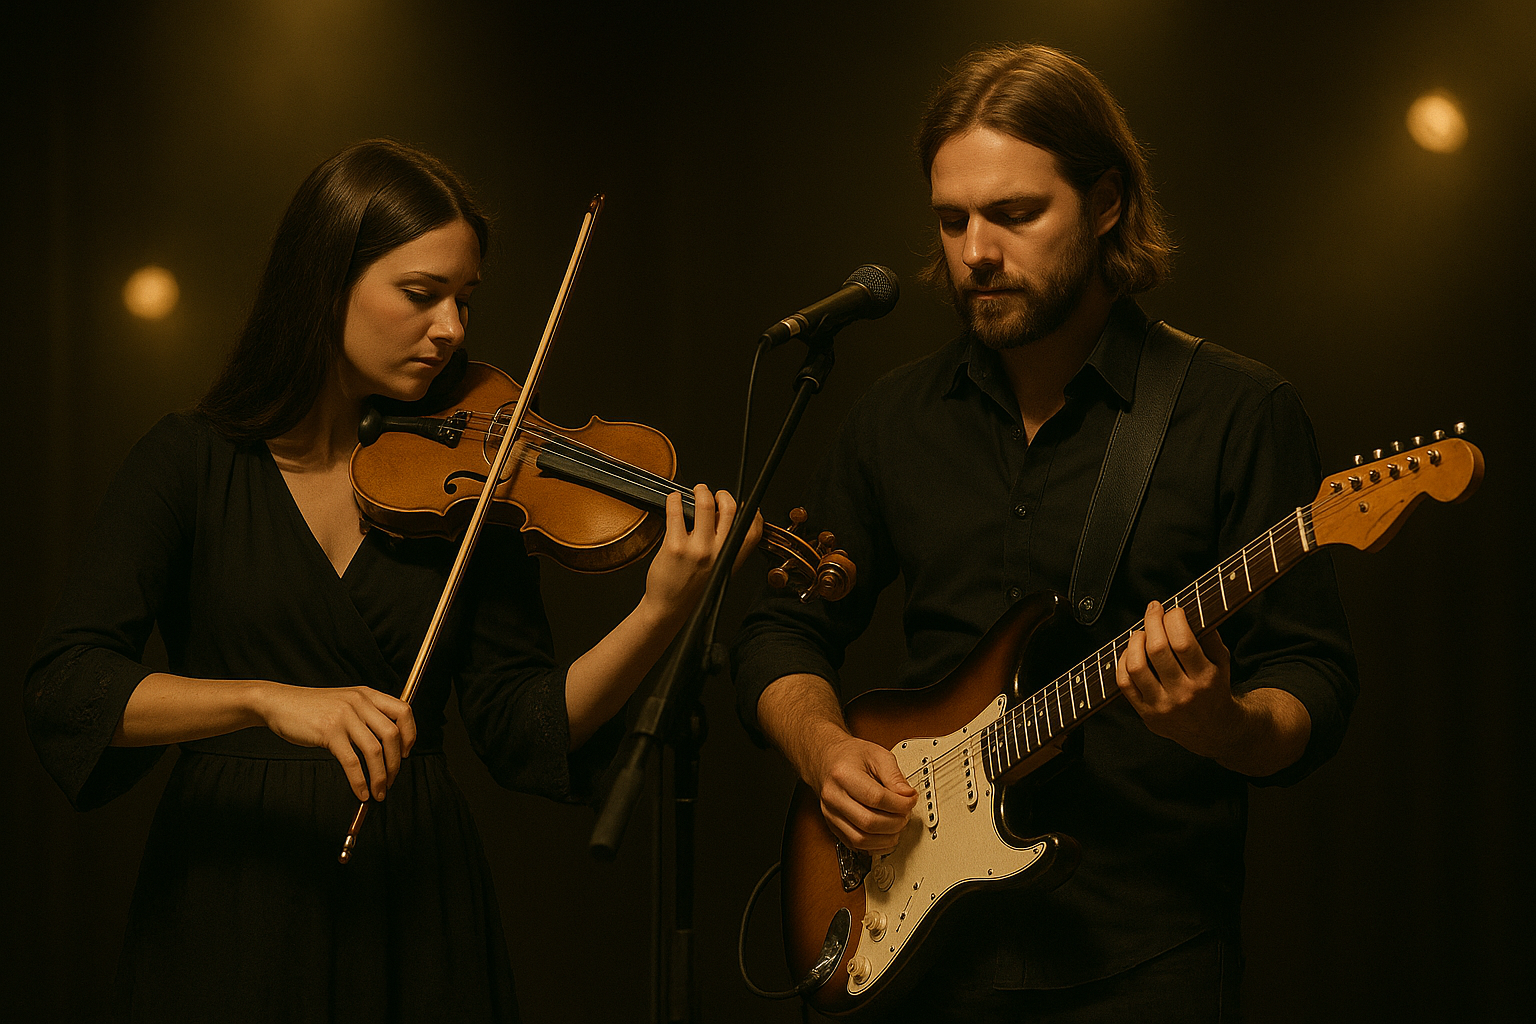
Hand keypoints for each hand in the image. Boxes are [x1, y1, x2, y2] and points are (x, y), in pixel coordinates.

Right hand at [254, 683, 416, 801]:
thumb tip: (387, 744)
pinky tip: (361, 792)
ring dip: (380, 776)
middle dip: (395, 763)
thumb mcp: (345, 702)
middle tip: (391, 780)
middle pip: (392, 735)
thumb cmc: (312, 707)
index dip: (410, 734)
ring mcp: (344, 717)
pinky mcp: (329, 732)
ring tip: (379, 792)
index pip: (403, 711)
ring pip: (374, 751)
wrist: (279, 703)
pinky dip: (360, 781)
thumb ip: (366, 715)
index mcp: (367, 695)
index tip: (405, 753)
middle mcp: (360, 703)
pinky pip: (351, 761)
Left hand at [643, 484, 763, 619]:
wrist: (669, 608)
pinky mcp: (675, 546)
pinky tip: (673, 500)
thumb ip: (728, 548)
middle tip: (713, 493)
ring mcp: (697, 549)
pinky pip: (676, 511)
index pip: (753, 529)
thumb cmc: (692, 589)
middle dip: (723, 494)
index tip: (742, 505)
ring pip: (705, 505)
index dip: (752, 513)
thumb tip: (727, 518)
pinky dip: (674, 499)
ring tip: (696, 491)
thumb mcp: (721, 570)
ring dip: (701, 491)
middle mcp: (718, 552)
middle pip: (730, 509)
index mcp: (732, 558)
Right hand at [809, 733, 917, 853]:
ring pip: (861, 839)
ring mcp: (831, 814)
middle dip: (895, 823)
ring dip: (886, 838)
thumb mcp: (877, 754)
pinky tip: (886, 835)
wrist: (826, 760)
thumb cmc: (850, 756)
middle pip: (868, 822)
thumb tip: (908, 795)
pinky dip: (875, 845)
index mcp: (843, 775)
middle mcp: (833, 797)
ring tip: (898, 826)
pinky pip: (855, 845)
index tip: (910, 800)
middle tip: (905, 814)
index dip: (899, 804)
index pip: (876, 798)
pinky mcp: (833, 826)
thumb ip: (894, 775)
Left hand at [1115, 600, 1239, 758]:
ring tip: (1142, 632)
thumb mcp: (1222, 663)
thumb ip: (1210, 637)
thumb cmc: (1215, 689)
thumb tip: (1190, 611)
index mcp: (1205, 678)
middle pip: (1157, 649)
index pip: (1183, 642)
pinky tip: (1130, 651)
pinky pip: (1124, 683)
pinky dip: (1122, 662)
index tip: (1173, 610)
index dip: (1173, 619)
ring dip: (1134, 641)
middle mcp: (1183, 694)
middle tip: (1154, 610)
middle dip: (1152, 622)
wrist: (1214, 731)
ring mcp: (1162, 706)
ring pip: (1136, 666)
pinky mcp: (1146, 714)